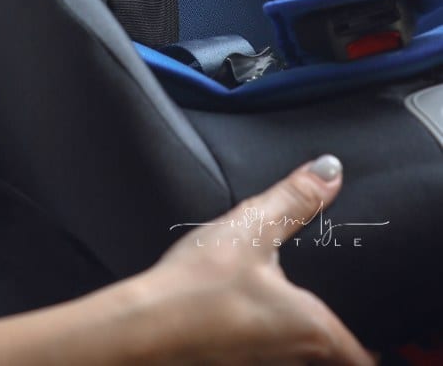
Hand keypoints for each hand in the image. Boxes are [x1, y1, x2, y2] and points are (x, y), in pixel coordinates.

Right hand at [113, 156, 376, 363]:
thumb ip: (295, 199)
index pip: (362, 355)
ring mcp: (262, 365)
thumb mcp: (251, 229)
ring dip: (296, 334)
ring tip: (284, 303)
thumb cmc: (199, 286)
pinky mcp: (234, 363)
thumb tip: (331, 169)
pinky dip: (267, 335)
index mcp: (313, 330)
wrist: (144, 328)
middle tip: (324, 302)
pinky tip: (246, 310)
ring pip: (295, 354)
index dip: (370, 344)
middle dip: (332, 333)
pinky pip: (265, 351)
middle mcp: (294, 357)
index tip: (371, 328)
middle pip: (331, 355)